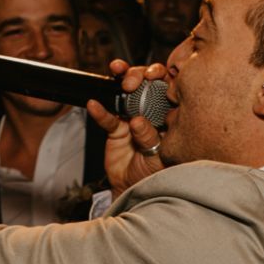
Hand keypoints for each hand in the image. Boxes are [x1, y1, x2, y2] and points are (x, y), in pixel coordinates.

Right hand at [86, 58, 169, 193]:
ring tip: (119, 77)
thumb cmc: (153, 172)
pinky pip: (107, 118)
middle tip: (133, 83)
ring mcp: (132, 117)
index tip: (155, 75)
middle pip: (146, 83)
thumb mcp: (158, 156)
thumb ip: (150, 137)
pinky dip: (100, 111)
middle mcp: (151, 111)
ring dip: (123, 79)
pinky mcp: (116, 128)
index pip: (168, 88)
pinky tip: (94, 105)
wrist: (134, 188)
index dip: (162, 75)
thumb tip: (137, 121)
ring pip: (127, 92)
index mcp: (168, 114)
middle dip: (139, 75)